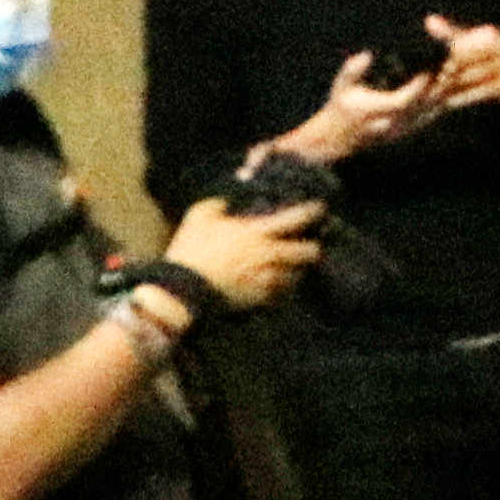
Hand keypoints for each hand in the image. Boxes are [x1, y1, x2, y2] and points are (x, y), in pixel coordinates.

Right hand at [161, 192, 328, 312]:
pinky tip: (277, 283)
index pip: (299, 218)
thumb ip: (218, 203)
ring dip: (298, 269)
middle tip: (309, 243)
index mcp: (257, 232)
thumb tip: (229, 201)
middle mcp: (268, 255)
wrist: (180, 289)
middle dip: (313, 247)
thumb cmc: (190, 250)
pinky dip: (284, 288)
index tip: (319, 209)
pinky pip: (283, 294)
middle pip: (310, 252)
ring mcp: (266, 279)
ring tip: (293, 265)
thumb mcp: (199, 216)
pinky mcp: (260, 299)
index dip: (314, 211)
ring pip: (299, 274)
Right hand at [280, 52, 440, 165]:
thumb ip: (351, 72)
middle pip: (424, 105)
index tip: (429, 68)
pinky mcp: (412, 128)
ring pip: (433, 110)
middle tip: (451, 64)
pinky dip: (443, 98)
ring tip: (455, 69)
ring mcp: (406, 127)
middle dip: (438, 85)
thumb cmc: (341, 107)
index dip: (417, 86)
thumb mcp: (341, 88)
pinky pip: (433, 113)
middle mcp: (396, 122)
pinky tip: (453, 83)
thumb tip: (366, 55)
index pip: (403, 101)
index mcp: (378, 112)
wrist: (341, 138)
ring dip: (445, 91)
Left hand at [423, 18, 499, 110]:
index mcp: (489, 36)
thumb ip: (453, 34)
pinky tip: (447, 104)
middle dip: (439, 73)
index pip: (456, 45)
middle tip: (416, 84)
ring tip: (425, 96)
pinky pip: (481, 92)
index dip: (437, 58)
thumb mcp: (481, 45)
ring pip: (468, 77)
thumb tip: (428, 20)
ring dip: (447, 88)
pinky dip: (462, 98)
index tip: (416, 67)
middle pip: (461, 60)